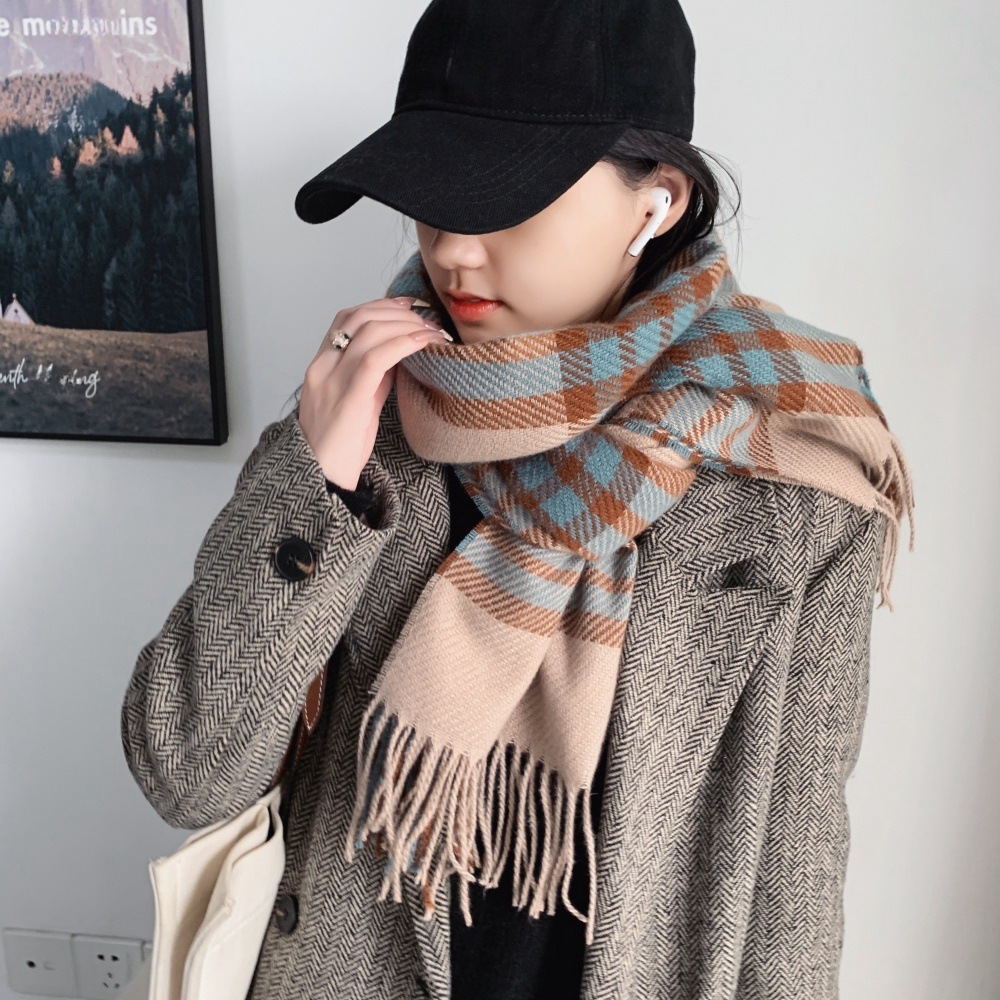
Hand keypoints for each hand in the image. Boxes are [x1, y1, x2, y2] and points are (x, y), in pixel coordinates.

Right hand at [297, 296, 451, 488]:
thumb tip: (400, 355)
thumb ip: (373, 377)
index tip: (407, 306)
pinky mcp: (348, 398)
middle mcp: (322, 367)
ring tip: (431, 332)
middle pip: (358, 317)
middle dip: (397, 312)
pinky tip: (423, 343)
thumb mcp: (358, 402)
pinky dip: (403, 343)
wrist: (322, 478)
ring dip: (406, 325)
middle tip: (427, 320)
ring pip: (368, 330)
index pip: (346, 318)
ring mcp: (332, 381)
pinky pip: (375, 358)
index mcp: (321, 366)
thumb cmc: (340, 447)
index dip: (379, 306)